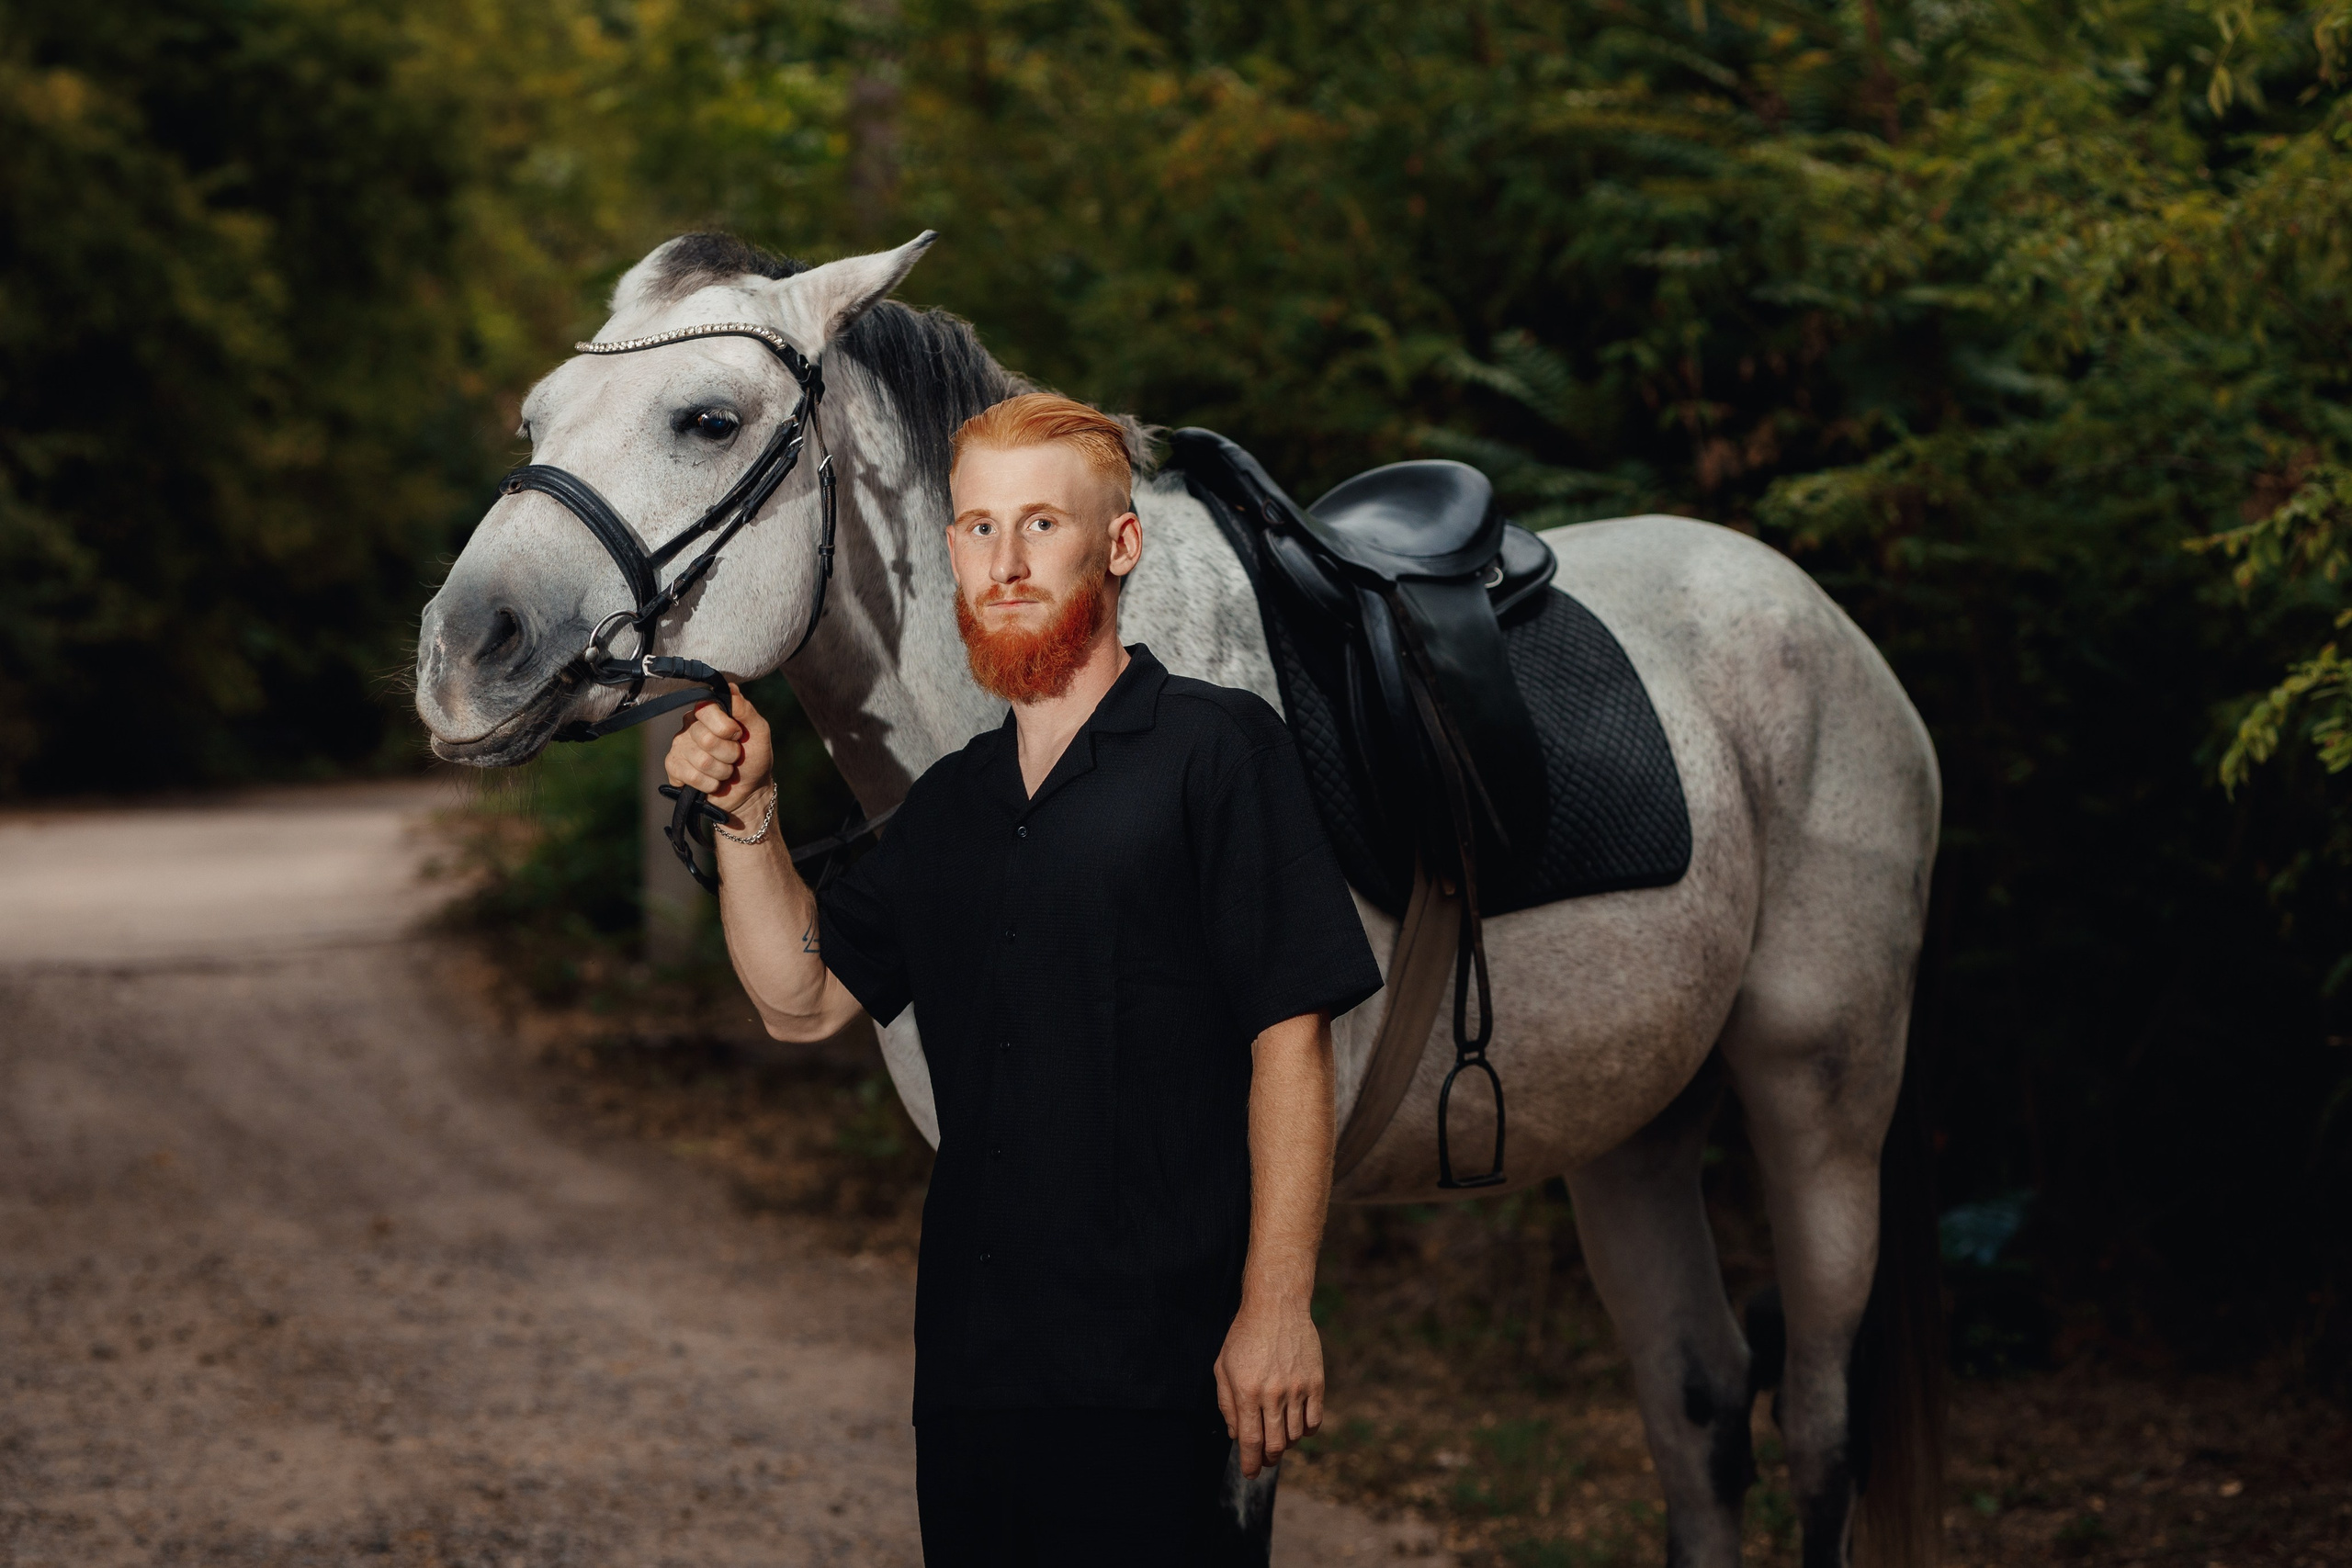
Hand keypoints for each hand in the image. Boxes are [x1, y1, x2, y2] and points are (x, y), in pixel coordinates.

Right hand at [664, 683, 774, 830]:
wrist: (749, 789)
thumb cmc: (753, 757)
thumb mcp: (758, 731)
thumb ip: (745, 710)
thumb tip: (730, 688)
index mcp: (708, 711)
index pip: (707, 709)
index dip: (727, 728)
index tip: (739, 736)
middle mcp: (690, 725)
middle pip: (707, 739)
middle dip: (729, 754)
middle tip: (734, 758)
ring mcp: (679, 746)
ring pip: (702, 761)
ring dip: (722, 771)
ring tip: (725, 770)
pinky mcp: (673, 767)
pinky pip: (691, 777)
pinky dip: (710, 784)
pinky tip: (713, 781)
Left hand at [1213, 1297, 1324, 1478]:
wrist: (1277, 1307)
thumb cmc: (1245, 1337)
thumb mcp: (1223, 1367)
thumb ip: (1227, 1404)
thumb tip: (1236, 1436)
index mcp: (1247, 1391)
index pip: (1250, 1441)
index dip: (1250, 1463)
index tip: (1250, 1473)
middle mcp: (1273, 1394)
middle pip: (1275, 1445)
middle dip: (1268, 1459)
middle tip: (1265, 1460)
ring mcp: (1298, 1388)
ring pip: (1296, 1436)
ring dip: (1286, 1444)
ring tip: (1279, 1438)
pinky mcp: (1316, 1382)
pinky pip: (1315, 1421)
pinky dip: (1306, 1431)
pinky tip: (1297, 1425)